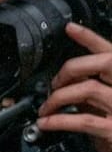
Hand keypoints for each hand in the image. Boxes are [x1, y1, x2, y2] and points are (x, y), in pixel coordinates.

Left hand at [36, 22, 111, 151]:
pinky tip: (47, 123)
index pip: (110, 51)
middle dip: (69, 70)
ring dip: (58, 98)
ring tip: (46, 108)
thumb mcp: (108, 106)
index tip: (70, 28)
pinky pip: (83, 120)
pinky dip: (59, 120)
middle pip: (101, 63)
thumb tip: (67, 84)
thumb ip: (94, 92)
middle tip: (54, 84)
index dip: (90, 38)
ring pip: (87, 89)